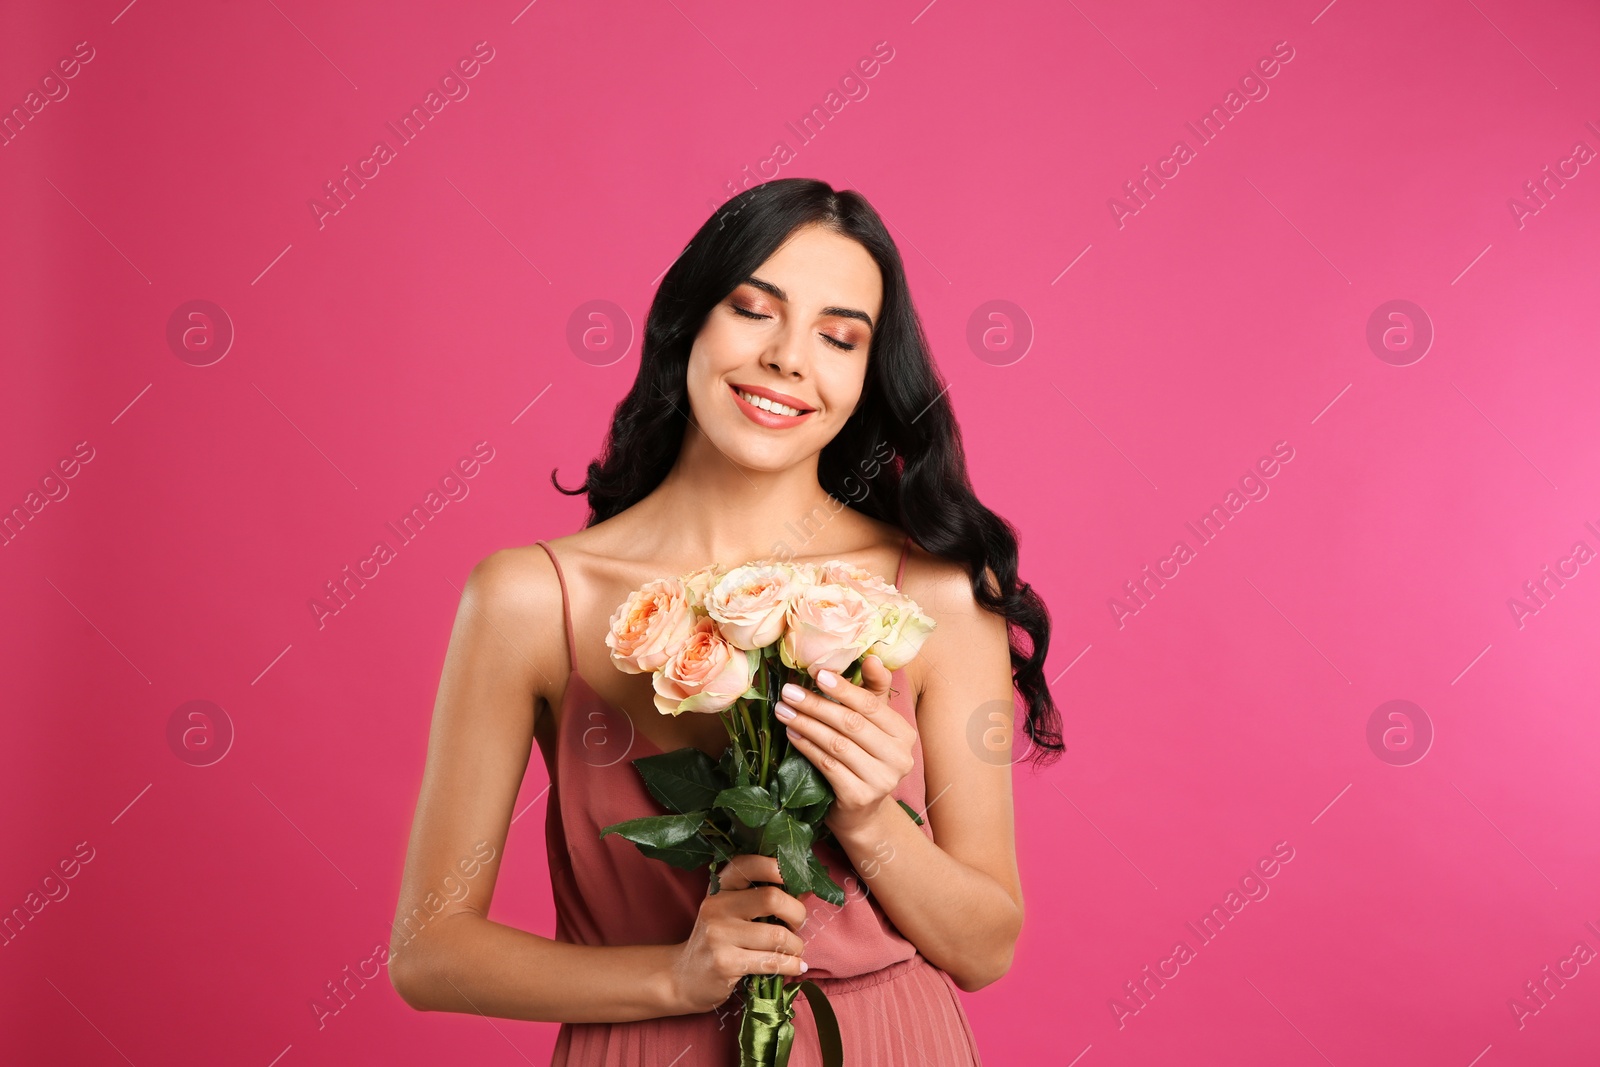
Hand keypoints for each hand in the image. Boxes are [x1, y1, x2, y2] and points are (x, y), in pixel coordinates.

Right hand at [666, 854, 809, 1013]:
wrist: (684, 978)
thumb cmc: (720, 941)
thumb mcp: (734, 912)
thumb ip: (764, 898)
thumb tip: (806, 889)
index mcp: (721, 887)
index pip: (749, 864)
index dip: (777, 867)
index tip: (795, 879)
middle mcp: (717, 906)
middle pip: (771, 898)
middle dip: (797, 913)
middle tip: (798, 925)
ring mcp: (718, 935)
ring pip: (776, 935)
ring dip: (796, 946)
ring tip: (796, 950)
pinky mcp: (724, 963)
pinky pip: (771, 962)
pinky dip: (792, 965)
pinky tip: (797, 966)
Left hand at [778, 655, 916, 838]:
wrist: (862, 812)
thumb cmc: (864, 758)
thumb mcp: (872, 724)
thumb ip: (873, 691)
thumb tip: (872, 657)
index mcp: (904, 734)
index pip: (871, 705)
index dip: (843, 688)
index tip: (816, 673)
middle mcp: (899, 758)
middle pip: (851, 724)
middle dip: (816, 705)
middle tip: (789, 692)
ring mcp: (881, 780)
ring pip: (837, 744)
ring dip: (806, 724)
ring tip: (783, 711)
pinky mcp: (860, 797)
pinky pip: (827, 766)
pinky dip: (807, 748)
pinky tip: (792, 735)